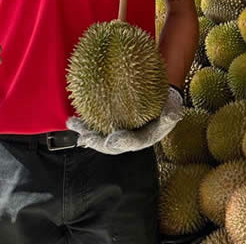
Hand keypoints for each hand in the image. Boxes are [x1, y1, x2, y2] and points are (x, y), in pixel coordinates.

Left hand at [67, 86, 184, 154]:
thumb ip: (172, 113)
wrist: (161, 100)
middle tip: (85, 137)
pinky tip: (73, 118)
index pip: (133, 142)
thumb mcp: (173, 108)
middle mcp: (128, 140)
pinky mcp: (110, 125)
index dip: (123, 142)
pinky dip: (85, 123)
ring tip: (72, 124)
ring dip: (85, 132)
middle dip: (96, 142)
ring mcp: (118, 133)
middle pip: (110, 145)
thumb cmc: (167, 105)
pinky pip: (96, 126)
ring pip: (99, 137)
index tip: (112, 139)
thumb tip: (173, 114)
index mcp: (144, 139)